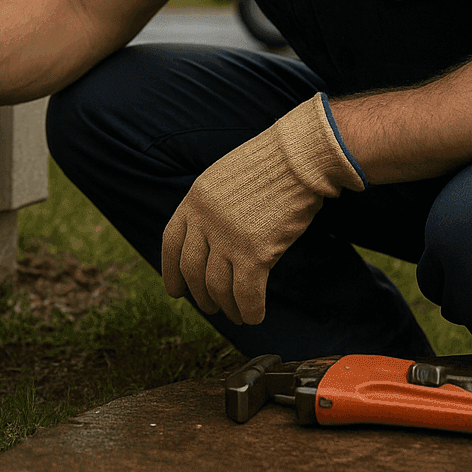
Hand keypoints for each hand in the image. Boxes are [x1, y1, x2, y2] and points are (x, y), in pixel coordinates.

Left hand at [161, 93, 364, 324]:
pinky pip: (246, 294)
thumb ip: (213, 207)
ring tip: (236, 314)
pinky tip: (255, 316)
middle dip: (200, 295)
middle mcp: (205, 219)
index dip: (170, 271)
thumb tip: (213, 241)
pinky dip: (249, 310)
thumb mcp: (227, 177)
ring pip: (217, 287)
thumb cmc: (274, 164)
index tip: (175, 290)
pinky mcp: (255, 252)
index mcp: (195, 198)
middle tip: (211, 307)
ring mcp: (228, 236)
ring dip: (226, 307)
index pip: (171, 242)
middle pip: (192, 270)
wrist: (301, 155)